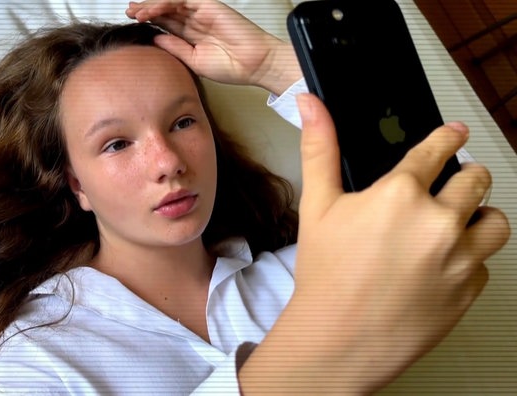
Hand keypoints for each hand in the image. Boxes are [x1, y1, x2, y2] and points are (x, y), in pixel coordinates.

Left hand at [125, 0, 301, 93]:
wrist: (253, 65)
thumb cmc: (231, 66)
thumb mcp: (193, 61)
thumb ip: (174, 48)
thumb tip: (154, 39)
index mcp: (192, 34)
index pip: (166, 24)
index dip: (149, 22)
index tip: (133, 25)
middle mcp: (195, 20)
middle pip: (166, 10)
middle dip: (146, 10)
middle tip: (129, 13)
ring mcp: (201, 11)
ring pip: (171, 3)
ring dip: (152, 6)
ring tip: (136, 12)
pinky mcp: (208, 5)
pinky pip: (182, 0)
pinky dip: (165, 3)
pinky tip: (151, 10)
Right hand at [238, 94, 510, 393]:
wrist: (338, 340)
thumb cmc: (325, 276)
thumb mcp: (317, 207)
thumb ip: (320, 150)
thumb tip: (312, 106)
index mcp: (400, 194)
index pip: (438, 150)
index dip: (448, 137)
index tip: (455, 133)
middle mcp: (438, 221)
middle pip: (476, 181)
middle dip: (467, 176)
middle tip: (455, 183)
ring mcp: (459, 258)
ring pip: (494, 222)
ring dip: (479, 216)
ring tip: (458, 223)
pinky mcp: (469, 291)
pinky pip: (484, 265)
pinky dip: (469, 260)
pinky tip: (441, 266)